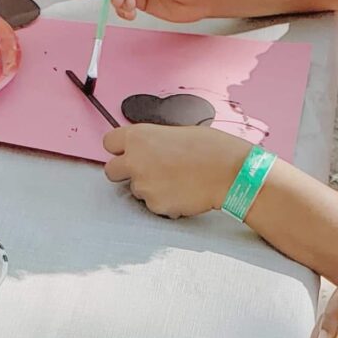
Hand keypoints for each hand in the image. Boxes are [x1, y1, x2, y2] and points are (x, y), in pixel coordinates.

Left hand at [103, 125, 249, 217]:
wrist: (228, 172)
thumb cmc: (210, 148)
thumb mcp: (175, 132)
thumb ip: (152, 142)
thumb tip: (146, 149)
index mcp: (138, 137)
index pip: (109, 142)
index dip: (120, 148)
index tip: (127, 151)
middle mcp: (134, 160)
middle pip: (111, 170)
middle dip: (125, 172)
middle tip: (146, 170)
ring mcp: (142, 185)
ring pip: (135, 189)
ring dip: (149, 186)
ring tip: (176, 179)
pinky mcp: (154, 205)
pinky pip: (152, 204)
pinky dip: (164, 200)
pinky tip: (181, 190)